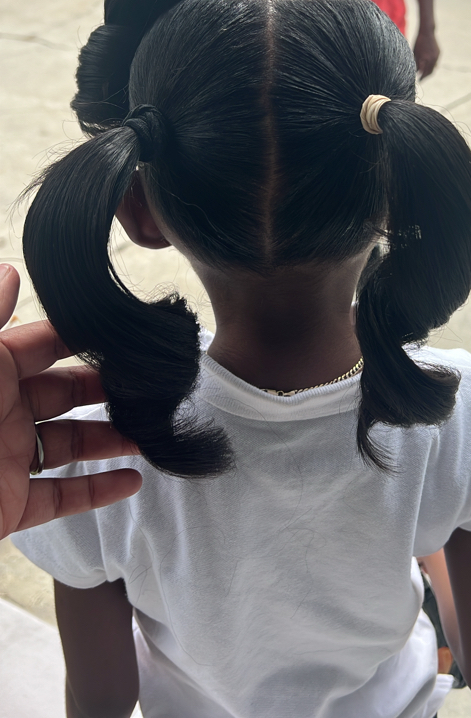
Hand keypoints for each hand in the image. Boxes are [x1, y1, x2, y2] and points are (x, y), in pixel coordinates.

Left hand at [0, 264, 141, 538]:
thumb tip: (8, 270)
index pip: (40, 344)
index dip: (80, 336)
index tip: (121, 330)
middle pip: (62, 393)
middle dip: (104, 386)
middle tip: (146, 381)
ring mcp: (6, 460)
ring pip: (69, 443)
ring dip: (111, 437)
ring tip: (152, 430)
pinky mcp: (10, 506)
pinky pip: (62, 496)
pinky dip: (99, 490)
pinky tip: (133, 479)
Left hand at [413, 29, 439, 78]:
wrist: (427, 32)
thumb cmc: (418, 42)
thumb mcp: (414, 53)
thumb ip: (416, 63)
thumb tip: (416, 71)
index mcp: (424, 59)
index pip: (423, 73)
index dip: (421, 78)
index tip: (418, 81)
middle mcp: (431, 59)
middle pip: (429, 72)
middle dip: (425, 77)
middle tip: (421, 80)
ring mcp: (436, 57)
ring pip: (433, 68)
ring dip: (429, 72)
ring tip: (424, 74)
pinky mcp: (439, 54)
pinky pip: (436, 63)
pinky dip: (432, 66)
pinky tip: (428, 67)